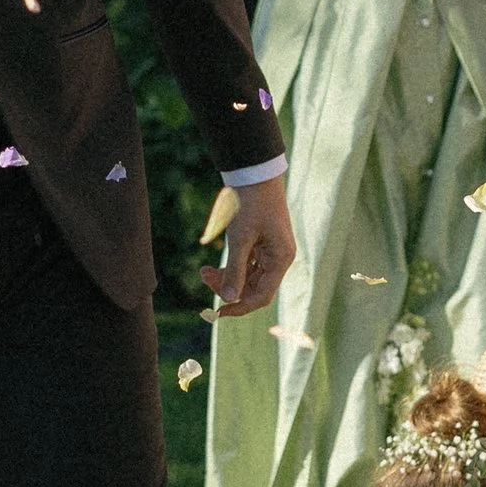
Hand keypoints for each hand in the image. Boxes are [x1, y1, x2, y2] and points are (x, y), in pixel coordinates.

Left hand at [211, 174, 293, 315]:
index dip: (240, 306)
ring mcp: (270, 252)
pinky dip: (230, 268)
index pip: (262, 295)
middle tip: (204, 278)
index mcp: (281, 259)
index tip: (218, 312)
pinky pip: (245, 265)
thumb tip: (228, 300)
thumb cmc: (251, 204)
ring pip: (247, 277)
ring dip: (226, 277)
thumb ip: (235, 270)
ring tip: (204, 271)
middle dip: (229, 288)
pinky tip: (212, 267)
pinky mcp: (260, 245)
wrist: (254, 174)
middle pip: (253, 288)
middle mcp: (279, 259)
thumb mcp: (240, 238)